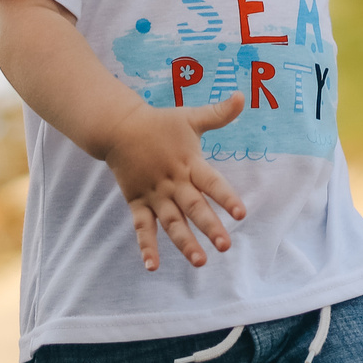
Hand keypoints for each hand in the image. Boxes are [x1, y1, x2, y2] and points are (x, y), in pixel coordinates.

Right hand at [105, 95, 248, 270]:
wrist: (119, 128)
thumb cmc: (161, 124)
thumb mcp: (190, 117)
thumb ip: (218, 113)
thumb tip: (244, 96)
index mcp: (189, 163)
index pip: (211, 182)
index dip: (226, 197)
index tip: (241, 214)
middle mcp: (173, 182)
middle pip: (193, 208)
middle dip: (210, 227)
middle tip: (225, 246)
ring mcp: (154, 195)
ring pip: (171, 222)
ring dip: (184, 243)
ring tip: (200, 262)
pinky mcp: (137, 203)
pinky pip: (142, 227)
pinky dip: (146, 246)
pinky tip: (152, 266)